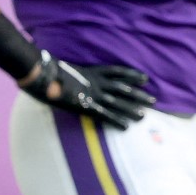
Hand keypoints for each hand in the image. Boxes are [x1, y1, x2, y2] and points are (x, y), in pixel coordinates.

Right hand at [21, 51, 155, 129]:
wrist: (41, 72)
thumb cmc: (48, 70)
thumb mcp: (66, 67)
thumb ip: (74, 72)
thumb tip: (71, 75)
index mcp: (92, 71)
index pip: (118, 72)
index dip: (132, 75)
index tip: (145, 78)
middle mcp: (97, 82)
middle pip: (123, 88)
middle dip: (138, 95)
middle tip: (154, 100)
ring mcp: (92, 93)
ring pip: (117, 102)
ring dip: (131, 109)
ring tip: (145, 115)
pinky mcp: (85, 106)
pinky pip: (104, 114)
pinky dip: (116, 120)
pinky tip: (127, 126)